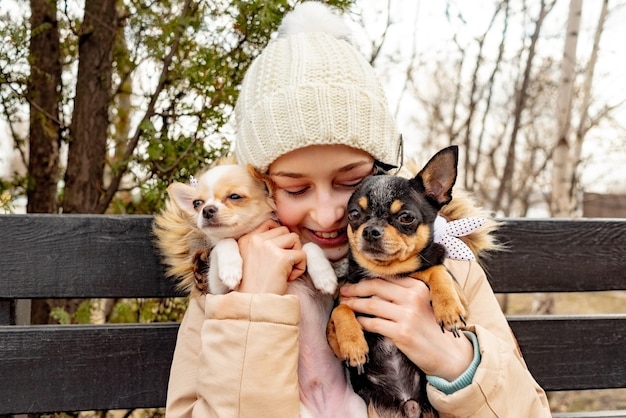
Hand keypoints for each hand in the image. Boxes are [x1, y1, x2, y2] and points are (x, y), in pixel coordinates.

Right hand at [237, 219, 306, 294]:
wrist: (252, 304)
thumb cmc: (254, 286)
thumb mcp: (251, 259)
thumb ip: (263, 244)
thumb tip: (286, 232)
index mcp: (246, 239)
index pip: (269, 223)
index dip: (279, 237)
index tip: (277, 254)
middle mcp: (255, 240)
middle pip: (284, 230)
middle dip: (288, 247)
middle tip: (280, 266)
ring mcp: (268, 247)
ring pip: (294, 239)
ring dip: (295, 255)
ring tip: (284, 271)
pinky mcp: (281, 258)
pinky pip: (302, 254)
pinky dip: (300, 268)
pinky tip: (288, 278)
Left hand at [340, 277, 472, 380]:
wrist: (448, 354)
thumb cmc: (432, 328)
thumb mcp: (423, 303)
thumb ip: (403, 293)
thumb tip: (372, 287)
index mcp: (418, 287)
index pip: (386, 278)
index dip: (366, 280)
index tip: (354, 283)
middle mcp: (413, 297)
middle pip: (376, 287)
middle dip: (355, 289)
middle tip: (343, 291)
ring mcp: (407, 315)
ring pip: (372, 305)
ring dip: (354, 304)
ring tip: (345, 305)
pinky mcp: (402, 333)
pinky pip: (374, 323)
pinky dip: (362, 321)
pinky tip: (356, 321)